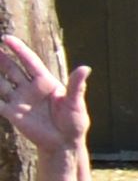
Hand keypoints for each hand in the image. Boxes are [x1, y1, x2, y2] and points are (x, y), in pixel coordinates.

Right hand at [0, 28, 79, 161]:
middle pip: (11, 69)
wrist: (64, 142)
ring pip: (1, 83)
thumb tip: (85, 68)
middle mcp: (30, 88)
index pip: (29, 61)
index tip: (6, 38)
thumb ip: (76, 86)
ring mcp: (20, 99)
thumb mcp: (76, 104)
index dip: (18, 49)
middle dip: (1, 59)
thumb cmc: (74, 122)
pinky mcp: (13, 113)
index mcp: (45, 82)